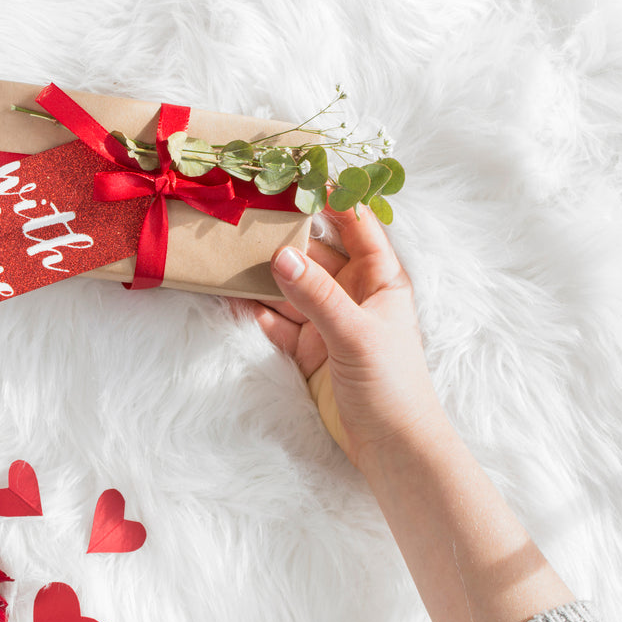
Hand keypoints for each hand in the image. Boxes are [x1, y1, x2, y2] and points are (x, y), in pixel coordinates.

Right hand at [240, 205, 446, 472]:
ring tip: (229, 257)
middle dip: (284, 238)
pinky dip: (259, 315)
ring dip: (264, 278)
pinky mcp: (308, 351)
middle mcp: (353, 295)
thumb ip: (317, 295)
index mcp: (379, 280)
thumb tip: (281, 255)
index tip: (301, 173)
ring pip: (290, 289)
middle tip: (247, 215)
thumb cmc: (392, 385)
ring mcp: (329, 323)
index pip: (357, 226)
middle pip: (314, 255)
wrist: (391, 448)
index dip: (333, 198)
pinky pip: (278, 324)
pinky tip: (237, 303)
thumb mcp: (355, 334)